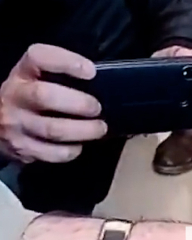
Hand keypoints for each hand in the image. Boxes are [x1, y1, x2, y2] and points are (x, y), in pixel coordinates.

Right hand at [0, 44, 106, 162]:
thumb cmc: (30, 98)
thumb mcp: (37, 79)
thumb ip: (61, 76)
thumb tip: (102, 82)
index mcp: (22, 73)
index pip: (38, 58)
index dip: (66, 61)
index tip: (91, 71)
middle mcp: (14, 96)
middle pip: (45, 96)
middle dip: (78, 103)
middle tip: (97, 108)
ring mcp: (15, 124)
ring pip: (53, 130)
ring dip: (83, 130)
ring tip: (100, 128)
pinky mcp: (22, 149)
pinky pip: (53, 153)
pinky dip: (72, 150)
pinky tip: (79, 144)